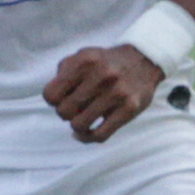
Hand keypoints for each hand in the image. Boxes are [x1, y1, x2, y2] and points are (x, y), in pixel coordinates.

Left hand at [42, 44, 163, 144]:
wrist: (144, 60)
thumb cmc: (105, 63)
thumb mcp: (82, 56)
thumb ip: (63, 72)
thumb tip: (53, 99)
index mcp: (85, 61)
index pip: (51, 94)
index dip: (53, 101)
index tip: (62, 99)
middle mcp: (101, 75)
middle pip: (63, 111)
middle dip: (65, 112)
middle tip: (75, 108)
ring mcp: (117, 93)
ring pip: (79, 125)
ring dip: (77, 125)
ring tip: (82, 118)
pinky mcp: (129, 109)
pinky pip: (100, 135)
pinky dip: (88, 137)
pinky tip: (85, 133)